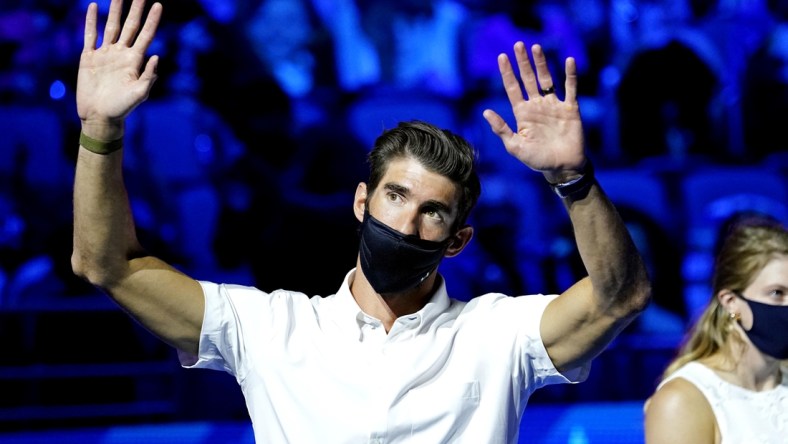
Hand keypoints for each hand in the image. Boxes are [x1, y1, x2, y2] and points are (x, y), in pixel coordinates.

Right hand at [76, 0, 161, 138]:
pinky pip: (90, 36)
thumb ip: (148, 76)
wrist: (100, 116)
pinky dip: (91, 21)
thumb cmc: (122, 108)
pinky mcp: (89, 58)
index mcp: (135, 61)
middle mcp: (121, 54)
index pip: (145, 35)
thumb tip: (156, 57)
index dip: (152, 20)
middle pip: (130, 26)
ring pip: (111, 26)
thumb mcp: (139, 94)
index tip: (158, 4)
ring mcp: (105, 54)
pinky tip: (94, 7)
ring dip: (115, 10)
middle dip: (135, 10)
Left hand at [483, 42, 585, 181]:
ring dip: (541, 63)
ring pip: (547, 79)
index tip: (501, 57)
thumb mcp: (515, 147)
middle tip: (518, 45)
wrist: (563, 168)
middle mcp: (537, 105)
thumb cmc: (538, 160)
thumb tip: (485, 111)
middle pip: (528, 79)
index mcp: (522, 113)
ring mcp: (554, 105)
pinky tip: (568, 61)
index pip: (513, 88)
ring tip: (536, 47)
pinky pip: (570, 88)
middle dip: (522, 62)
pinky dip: (570, 75)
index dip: (507, 73)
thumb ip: (501, 129)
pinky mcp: (570, 108)